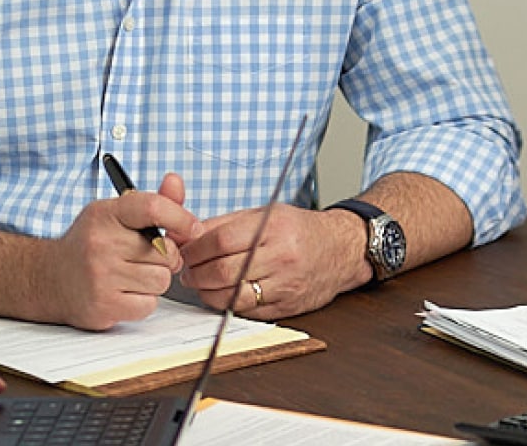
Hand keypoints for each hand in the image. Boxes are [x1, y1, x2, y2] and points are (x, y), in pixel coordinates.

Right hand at [43, 172, 198, 329]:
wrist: (50, 278)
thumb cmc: (90, 244)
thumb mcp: (115, 215)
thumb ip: (151, 203)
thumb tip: (176, 182)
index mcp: (106, 214)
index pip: (153, 208)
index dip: (181, 218)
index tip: (193, 228)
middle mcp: (101, 243)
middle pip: (166, 253)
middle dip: (164, 258)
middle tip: (145, 258)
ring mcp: (101, 276)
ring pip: (161, 281)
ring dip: (154, 281)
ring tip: (132, 275)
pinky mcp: (104, 305)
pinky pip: (149, 305)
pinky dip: (142, 301)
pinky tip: (124, 292)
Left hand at [180, 204, 365, 319]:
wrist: (341, 249)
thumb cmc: (298, 229)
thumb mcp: (263, 214)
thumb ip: (224, 224)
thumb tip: (186, 235)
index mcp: (273, 227)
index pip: (220, 241)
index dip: (195, 250)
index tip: (185, 253)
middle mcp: (282, 256)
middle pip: (223, 272)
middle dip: (196, 275)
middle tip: (188, 273)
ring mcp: (286, 285)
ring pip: (233, 297)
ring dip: (208, 294)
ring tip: (203, 285)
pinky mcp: (288, 307)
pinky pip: (248, 312)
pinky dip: (229, 305)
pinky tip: (224, 295)